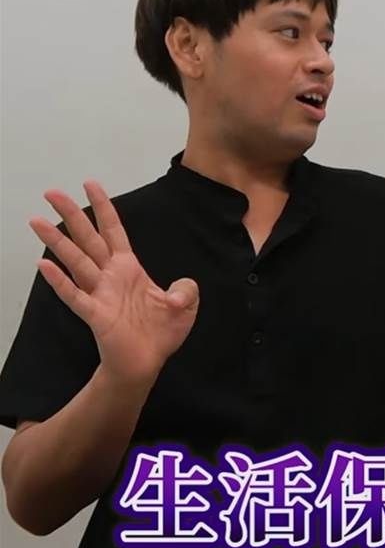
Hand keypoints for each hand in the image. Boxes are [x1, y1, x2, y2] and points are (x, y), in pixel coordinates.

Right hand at [29, 181, 198, 387]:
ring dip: (56, 241)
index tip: (90, 184)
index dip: (103, 208)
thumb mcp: (184, 305)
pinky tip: (43, 265)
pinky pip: (75, 295)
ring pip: (75, 261)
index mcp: (129, 268)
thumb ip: (185, 290)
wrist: (148, 363)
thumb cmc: (161, 333)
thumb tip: (182, 287)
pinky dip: (59, 281)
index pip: (113, 231)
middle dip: (71, 214)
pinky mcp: (95, 314)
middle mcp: (110, 276)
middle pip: (88, 239)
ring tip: (37, 220)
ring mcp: (100, 293)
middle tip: (52, 192)